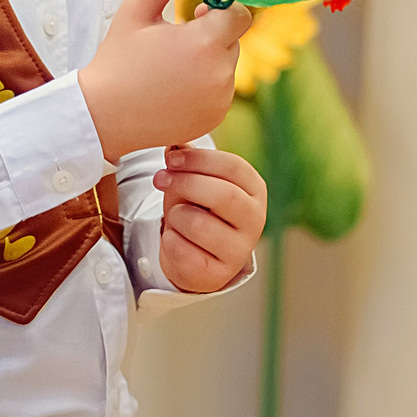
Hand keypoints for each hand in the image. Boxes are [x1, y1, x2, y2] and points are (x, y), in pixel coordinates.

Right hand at [78, 0, 252, 161]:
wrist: (102, 117)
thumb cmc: (117, 61)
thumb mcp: (136, 13)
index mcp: (205, 42)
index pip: (239, 14)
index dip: (219, 10)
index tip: (194, 13)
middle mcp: (220, 73)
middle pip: (233, 40)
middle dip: (211, 35)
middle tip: (174, 42)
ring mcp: (220, 99)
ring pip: (227, 66)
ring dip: (208, 61)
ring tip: (170, 68)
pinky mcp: (216, 117)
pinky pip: (221, 92)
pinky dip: (205, 87)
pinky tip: (173, 89)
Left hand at [154, 146, 265, 293]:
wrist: (197, 258)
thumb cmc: (198, 210)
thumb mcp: (196, 182)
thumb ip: (188, 161)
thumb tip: (174, 142)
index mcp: (255, 190)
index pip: (233, 167)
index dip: (198, 160)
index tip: (170, 159)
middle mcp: (255, 219)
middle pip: (221, 194)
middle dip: (184, 183)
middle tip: (160, 179)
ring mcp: (240, 249)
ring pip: (197, 223)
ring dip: (175, 216)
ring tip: (174, 218)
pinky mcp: (218, 273)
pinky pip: (182, 250)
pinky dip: (169, 241)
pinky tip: (174, 240)